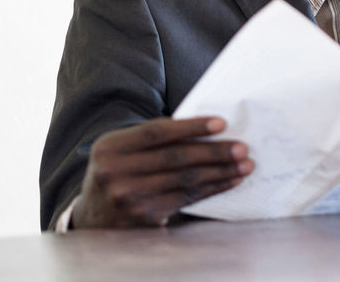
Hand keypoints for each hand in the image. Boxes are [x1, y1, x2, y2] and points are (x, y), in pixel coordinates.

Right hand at [72, 116, 252, 227]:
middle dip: (214, 152)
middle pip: (175, 158)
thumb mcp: (123, 149)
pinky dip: (212, 188)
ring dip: (220, 172)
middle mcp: (115, 173)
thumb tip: (206, 126)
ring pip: (185, 180)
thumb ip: (154, 137)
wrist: (94, 216)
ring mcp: (128, 198)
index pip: (156, 133)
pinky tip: (229, 181)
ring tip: (244, 164)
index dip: (191, 127)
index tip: (222, 123)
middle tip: (242, 148)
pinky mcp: (144, 217)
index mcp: (110, 147)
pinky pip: (186, 198)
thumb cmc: (120, 171)